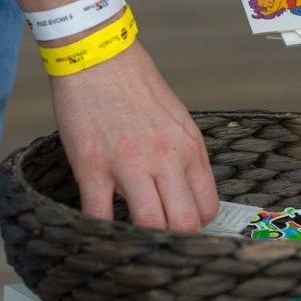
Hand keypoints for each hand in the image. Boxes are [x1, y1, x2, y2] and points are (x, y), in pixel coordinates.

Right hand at [49, 42, 218, 231]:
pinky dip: (101, 230)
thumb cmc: (138, 88)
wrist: (99, 58)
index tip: (183, 229)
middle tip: (161, 241)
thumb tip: (185, 195)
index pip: (208, 206)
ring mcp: (129, 164)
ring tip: (135, 239)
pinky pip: (99, 214)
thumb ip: (183, 158)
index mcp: (190, 149)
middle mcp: (166, 159)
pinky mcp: (92, 166)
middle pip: (184, 223)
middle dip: (175, 240)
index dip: (196, 225)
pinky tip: (101, 229)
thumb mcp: (178, 121)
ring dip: (143, 239)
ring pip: (149, 224)